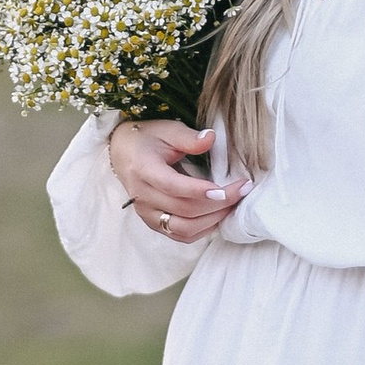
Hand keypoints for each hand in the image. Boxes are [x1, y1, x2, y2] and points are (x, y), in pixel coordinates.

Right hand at [105, 116, 243, 247]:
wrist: (122, 153)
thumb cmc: (147, 139)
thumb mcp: (167, 130)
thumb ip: (189, 137)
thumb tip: (211, 139)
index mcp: (143, 170)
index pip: (173, 187)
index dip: (201, 191)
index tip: (227, 188)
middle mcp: (143, 196)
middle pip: (184, 210)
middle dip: (218, 204)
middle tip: (242, 190)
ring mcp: (147, 213)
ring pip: (183, 228)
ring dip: (213, 220)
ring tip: (233, 205)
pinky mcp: (153, 223)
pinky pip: (180, 235)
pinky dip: (202, 230)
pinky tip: (218, 216)